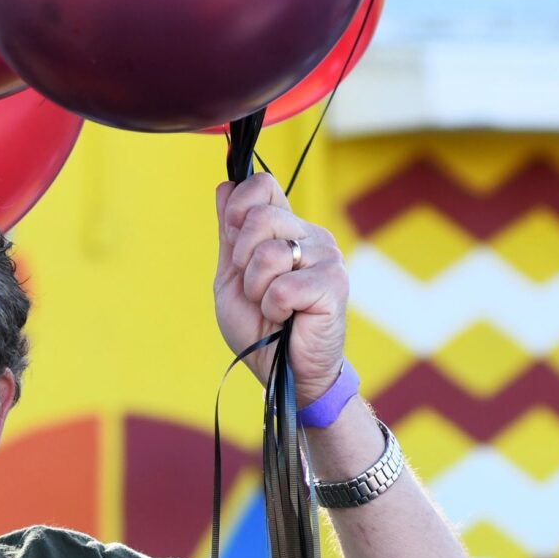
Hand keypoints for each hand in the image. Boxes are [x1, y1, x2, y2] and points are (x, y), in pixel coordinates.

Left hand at [214, 170, 348, 404]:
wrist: (282, 372)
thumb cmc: (260, 328)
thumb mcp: (232, 277)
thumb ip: (229, 234)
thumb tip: (225, 186)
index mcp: (286, 229)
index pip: (263, 185)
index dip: (238, 207)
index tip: (234, 241)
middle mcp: (310, 236)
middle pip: (261, 216)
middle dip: (242, 259)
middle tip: (255, 288)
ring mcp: (327, 258)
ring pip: (269, 253)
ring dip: (257, 289)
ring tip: (272, 307)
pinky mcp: (334, 284)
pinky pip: (283, 286)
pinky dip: (274, 308)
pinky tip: (287, 317)